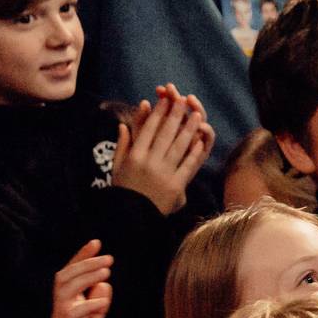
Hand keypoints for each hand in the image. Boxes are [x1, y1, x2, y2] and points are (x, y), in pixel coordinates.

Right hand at [37, 240, 113, 317]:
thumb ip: (97, 307)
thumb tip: (104, 283)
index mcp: (69, 308)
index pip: (71, 276)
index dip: (82, 258)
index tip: (97, 242)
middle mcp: (61, 311)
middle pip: (65, 277)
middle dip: (84, 262)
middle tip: (107, 256)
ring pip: (64, 289)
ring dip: (85, 276)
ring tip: (106, 269)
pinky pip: (72, 312)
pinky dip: (89, 304)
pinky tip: (103, 302)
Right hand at [112, 84, 213, 214]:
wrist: (131, 216)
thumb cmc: (123, 190)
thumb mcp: (117, 166)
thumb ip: (122, 144)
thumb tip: (123, 123)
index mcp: (134, 155)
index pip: (149, 129)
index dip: (158, 113)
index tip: (165, 100)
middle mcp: (149, 161)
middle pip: (165, 133)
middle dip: (175, 114)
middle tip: (183, 100)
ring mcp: (164, 173)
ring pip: (179, 146)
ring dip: (189, 128)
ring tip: (197, 115)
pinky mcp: (176, 185)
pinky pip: (187, 165)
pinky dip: (194, 152)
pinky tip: (201, 140)